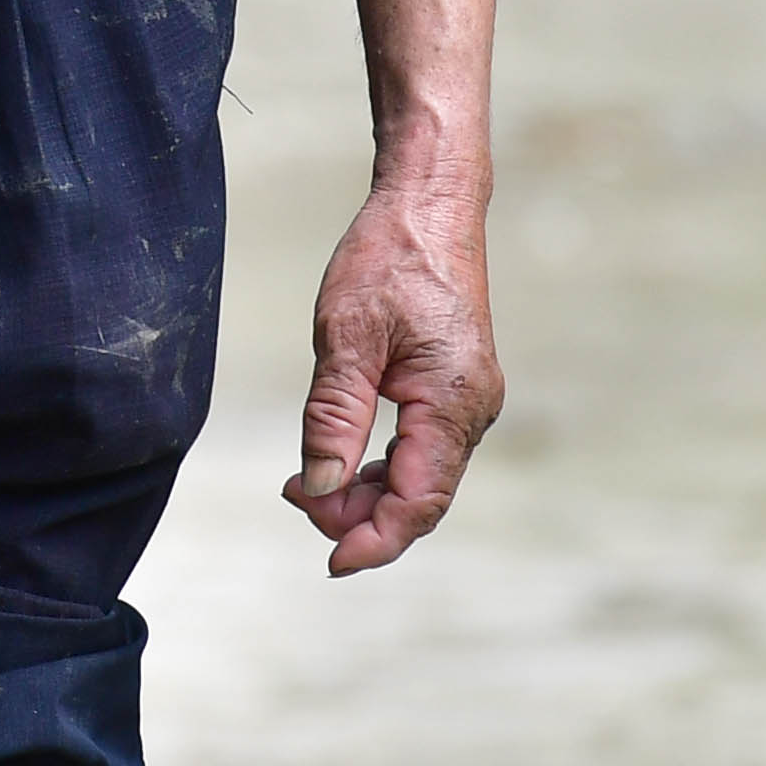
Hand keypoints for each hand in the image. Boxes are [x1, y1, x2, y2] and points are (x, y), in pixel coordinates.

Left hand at [283, 175, 498, 575]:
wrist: (429, 204)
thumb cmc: (390, 257)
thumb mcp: (348, 335)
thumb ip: (334, 414)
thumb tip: (319, 487)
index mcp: (454, 401)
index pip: (418, 501)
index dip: (374, 540)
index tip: (329, 561)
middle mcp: (472, 410)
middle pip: (419, 498)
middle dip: (358, 516)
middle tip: (294, 499)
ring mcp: (466, 401)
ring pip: (418, 478)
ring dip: (364, 494)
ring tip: (304, 486)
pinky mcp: (452, 390)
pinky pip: (419, 451)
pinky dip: (377, 466)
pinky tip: (336, 462)